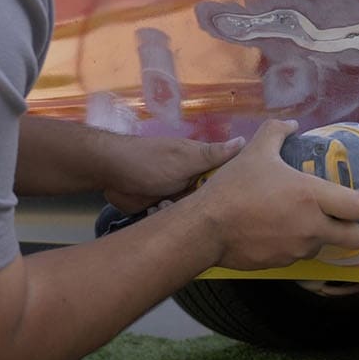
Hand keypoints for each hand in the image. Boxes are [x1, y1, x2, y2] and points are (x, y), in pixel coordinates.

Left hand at [102, 134, 245, 213]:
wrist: (112, 172)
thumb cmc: (151, 161)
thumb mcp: (186, 158)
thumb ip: (214, 154)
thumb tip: (246, 140)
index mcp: (202, 164)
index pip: (228, 176)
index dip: (235, 188)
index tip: (246, 202)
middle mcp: (193, 180)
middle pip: (212, 199)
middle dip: (207, 209)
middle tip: (199, 211)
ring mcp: (177, 194)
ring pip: (193, 213)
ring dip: (183, 216)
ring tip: (168, 208)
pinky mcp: (162, 208)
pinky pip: (174, 219)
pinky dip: (167, 219)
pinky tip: (158, 215)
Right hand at [189, 120, 358, 270]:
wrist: (206, 227)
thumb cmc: (235, 187)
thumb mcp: (256, 150)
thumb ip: (277, 132)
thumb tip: (292, 125)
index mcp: (312, 196)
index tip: (354, 196)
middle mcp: (312, 227)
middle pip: (356, 237)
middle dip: (352, 227)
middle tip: (338, 215)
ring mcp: (298, 249)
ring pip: (325, 246)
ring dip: (320, 235)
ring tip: (298, 219)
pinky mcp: (282, 264)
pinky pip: (299, 255)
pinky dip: (294, 244)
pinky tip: (275, 231)